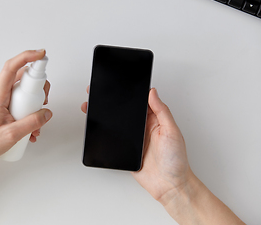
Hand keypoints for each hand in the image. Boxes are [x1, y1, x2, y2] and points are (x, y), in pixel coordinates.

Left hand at [0, 49, 52, 165]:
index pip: (12, 67)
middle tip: (44, 102)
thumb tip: (46, 113)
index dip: (27, 56)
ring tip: (36, 123)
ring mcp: (0, 97)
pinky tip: (31, 128)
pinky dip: (29, 111)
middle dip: (38, 88)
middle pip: (23, 77)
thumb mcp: (12, 135)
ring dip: (34, 103)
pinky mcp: (3, 104)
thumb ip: (32, 123)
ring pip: (23, 90)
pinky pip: (20, 100)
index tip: (41, 54)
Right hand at [81, 87, 190, 204]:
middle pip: (126, 112)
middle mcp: (144, 128)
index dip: (131, 93)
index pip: (141, 102)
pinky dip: (106, 134)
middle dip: (113, 103)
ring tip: (94, 107)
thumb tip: (153, 93)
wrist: (169, 185)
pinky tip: (99, 128)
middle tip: (101, 93)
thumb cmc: (176, 160)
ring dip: (107, 117)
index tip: (121, 84)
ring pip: (118, 124)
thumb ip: (162, 111)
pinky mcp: (127, 151)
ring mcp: (134, 140)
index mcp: (155, 120)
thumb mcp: (172, 132)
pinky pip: (114, 139)